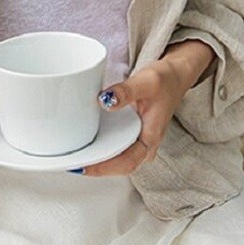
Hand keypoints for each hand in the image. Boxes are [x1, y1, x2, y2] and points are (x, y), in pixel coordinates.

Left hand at [81, 40, 214, 176]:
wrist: (173, 76)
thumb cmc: (164, 81)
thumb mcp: (146, 82)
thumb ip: (126, 91)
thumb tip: (105, 100)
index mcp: (151, 138)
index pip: (126, 163)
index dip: (103, 168)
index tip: (83, 166)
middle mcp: (143, 145)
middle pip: (117, 166)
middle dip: (94, 167)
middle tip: (70, 162)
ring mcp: (136, 140)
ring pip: (114, 158)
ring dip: (94, 159)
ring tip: (71, 156)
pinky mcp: (129, 133)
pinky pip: (112, 146)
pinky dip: (97, 147)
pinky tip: (81, 143)